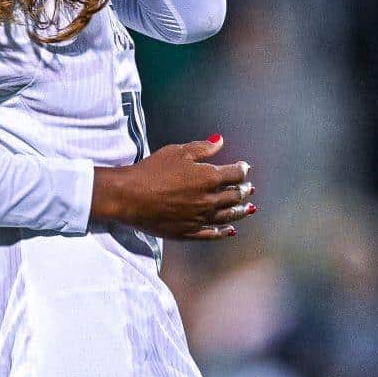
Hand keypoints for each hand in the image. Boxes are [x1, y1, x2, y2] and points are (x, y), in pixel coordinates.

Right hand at [94, 134, 255, 239]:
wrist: (129, 196)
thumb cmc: (151, 171)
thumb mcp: (176, 152)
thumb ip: (201, 148)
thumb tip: (220, 142)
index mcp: (209, 178)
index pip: (235, 174)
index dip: (242, 169)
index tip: (243, 167)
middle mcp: (209, 200)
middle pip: (235, 196)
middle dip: (243, 190)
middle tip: (247, 188)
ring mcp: (201, 219)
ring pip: (228, 216)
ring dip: (240, 211)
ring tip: (248, 208)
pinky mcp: (189, 232)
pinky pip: (212, 234)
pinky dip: (224, 232)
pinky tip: (230, 230)